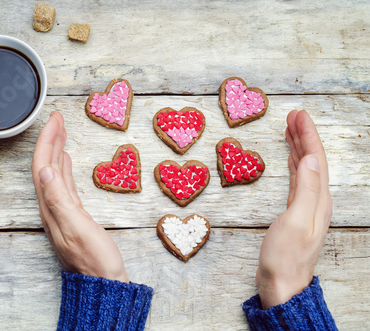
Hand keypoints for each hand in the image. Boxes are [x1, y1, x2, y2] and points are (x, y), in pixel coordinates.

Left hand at [31, 111, 128, 282]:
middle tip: (57, 119)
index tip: (55, 119)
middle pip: (45, 167)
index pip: (42, 167)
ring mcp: (62, 211)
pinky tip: (65, 162)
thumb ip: (60, 199)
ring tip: (60, 133)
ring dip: (55, 151)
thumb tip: (45, 170)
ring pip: (54, 174)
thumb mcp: (78, 228)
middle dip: (50, 140)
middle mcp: (52, 207)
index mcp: (51, 207)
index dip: (47, 141)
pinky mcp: (73, 215)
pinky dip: (63, 169)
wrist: (104, 283)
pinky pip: (63, 185)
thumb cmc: (95, 260)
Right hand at [256, 110, 332, 308]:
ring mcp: (306, 207)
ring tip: (290, 130)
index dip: (308, 136)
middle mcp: (316, 200)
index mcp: (319, 200)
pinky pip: (297, 180)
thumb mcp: (295, 221)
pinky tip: (292, 159)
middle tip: (293, 115)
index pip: (316, 160)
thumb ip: (306, 189)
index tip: (299, 115)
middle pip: (313, 161)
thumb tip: (311, 158)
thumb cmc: (285, 257)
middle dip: (304, 136)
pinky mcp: (295, 213)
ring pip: (305, 168)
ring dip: (299, 148)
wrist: (281, 285)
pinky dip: (294, 165)